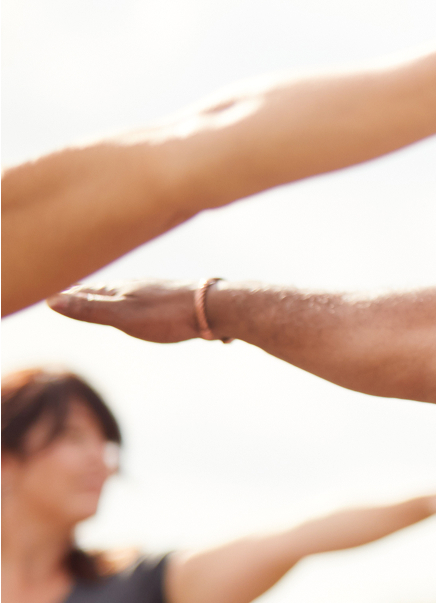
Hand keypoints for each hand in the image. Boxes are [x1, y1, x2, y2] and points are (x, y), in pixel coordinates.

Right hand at [46, 279, 204, 342]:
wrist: (218, 307)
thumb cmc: (170, 314)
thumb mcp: (124, 316)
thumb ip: (90, 309)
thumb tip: (51, 299)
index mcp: (120, 289)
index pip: (85, 291)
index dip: (67, 294)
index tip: (50, 292)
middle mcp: (136, 286)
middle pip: (104, 288)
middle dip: (85, 290)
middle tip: (68, 290)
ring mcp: (156, 290)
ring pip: (126, 291)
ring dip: (109, 294)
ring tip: (100, 295)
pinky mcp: (175, 298)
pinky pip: (146, 298)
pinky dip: (133, 300)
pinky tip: (144, 304)